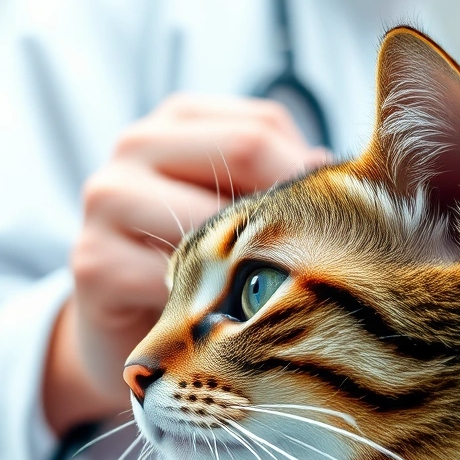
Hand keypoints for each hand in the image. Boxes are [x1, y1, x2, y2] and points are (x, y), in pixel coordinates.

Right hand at [43, 94, 331, 432]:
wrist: (125, 340)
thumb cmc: (205, 273)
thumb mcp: (248, 216)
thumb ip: (292, 184)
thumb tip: (365, 179)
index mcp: (183, 118)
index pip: (264, 129)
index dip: (316, 180)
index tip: (356, 231)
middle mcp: (138, 142)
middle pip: (243, 155)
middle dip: (294, 216)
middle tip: (334, 271)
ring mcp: (107, 197)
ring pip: (210, 220)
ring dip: (254, 266)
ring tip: (283, 303)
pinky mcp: (94, 262)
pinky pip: (173, 280)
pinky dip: (209, 309)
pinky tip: (226, 327)